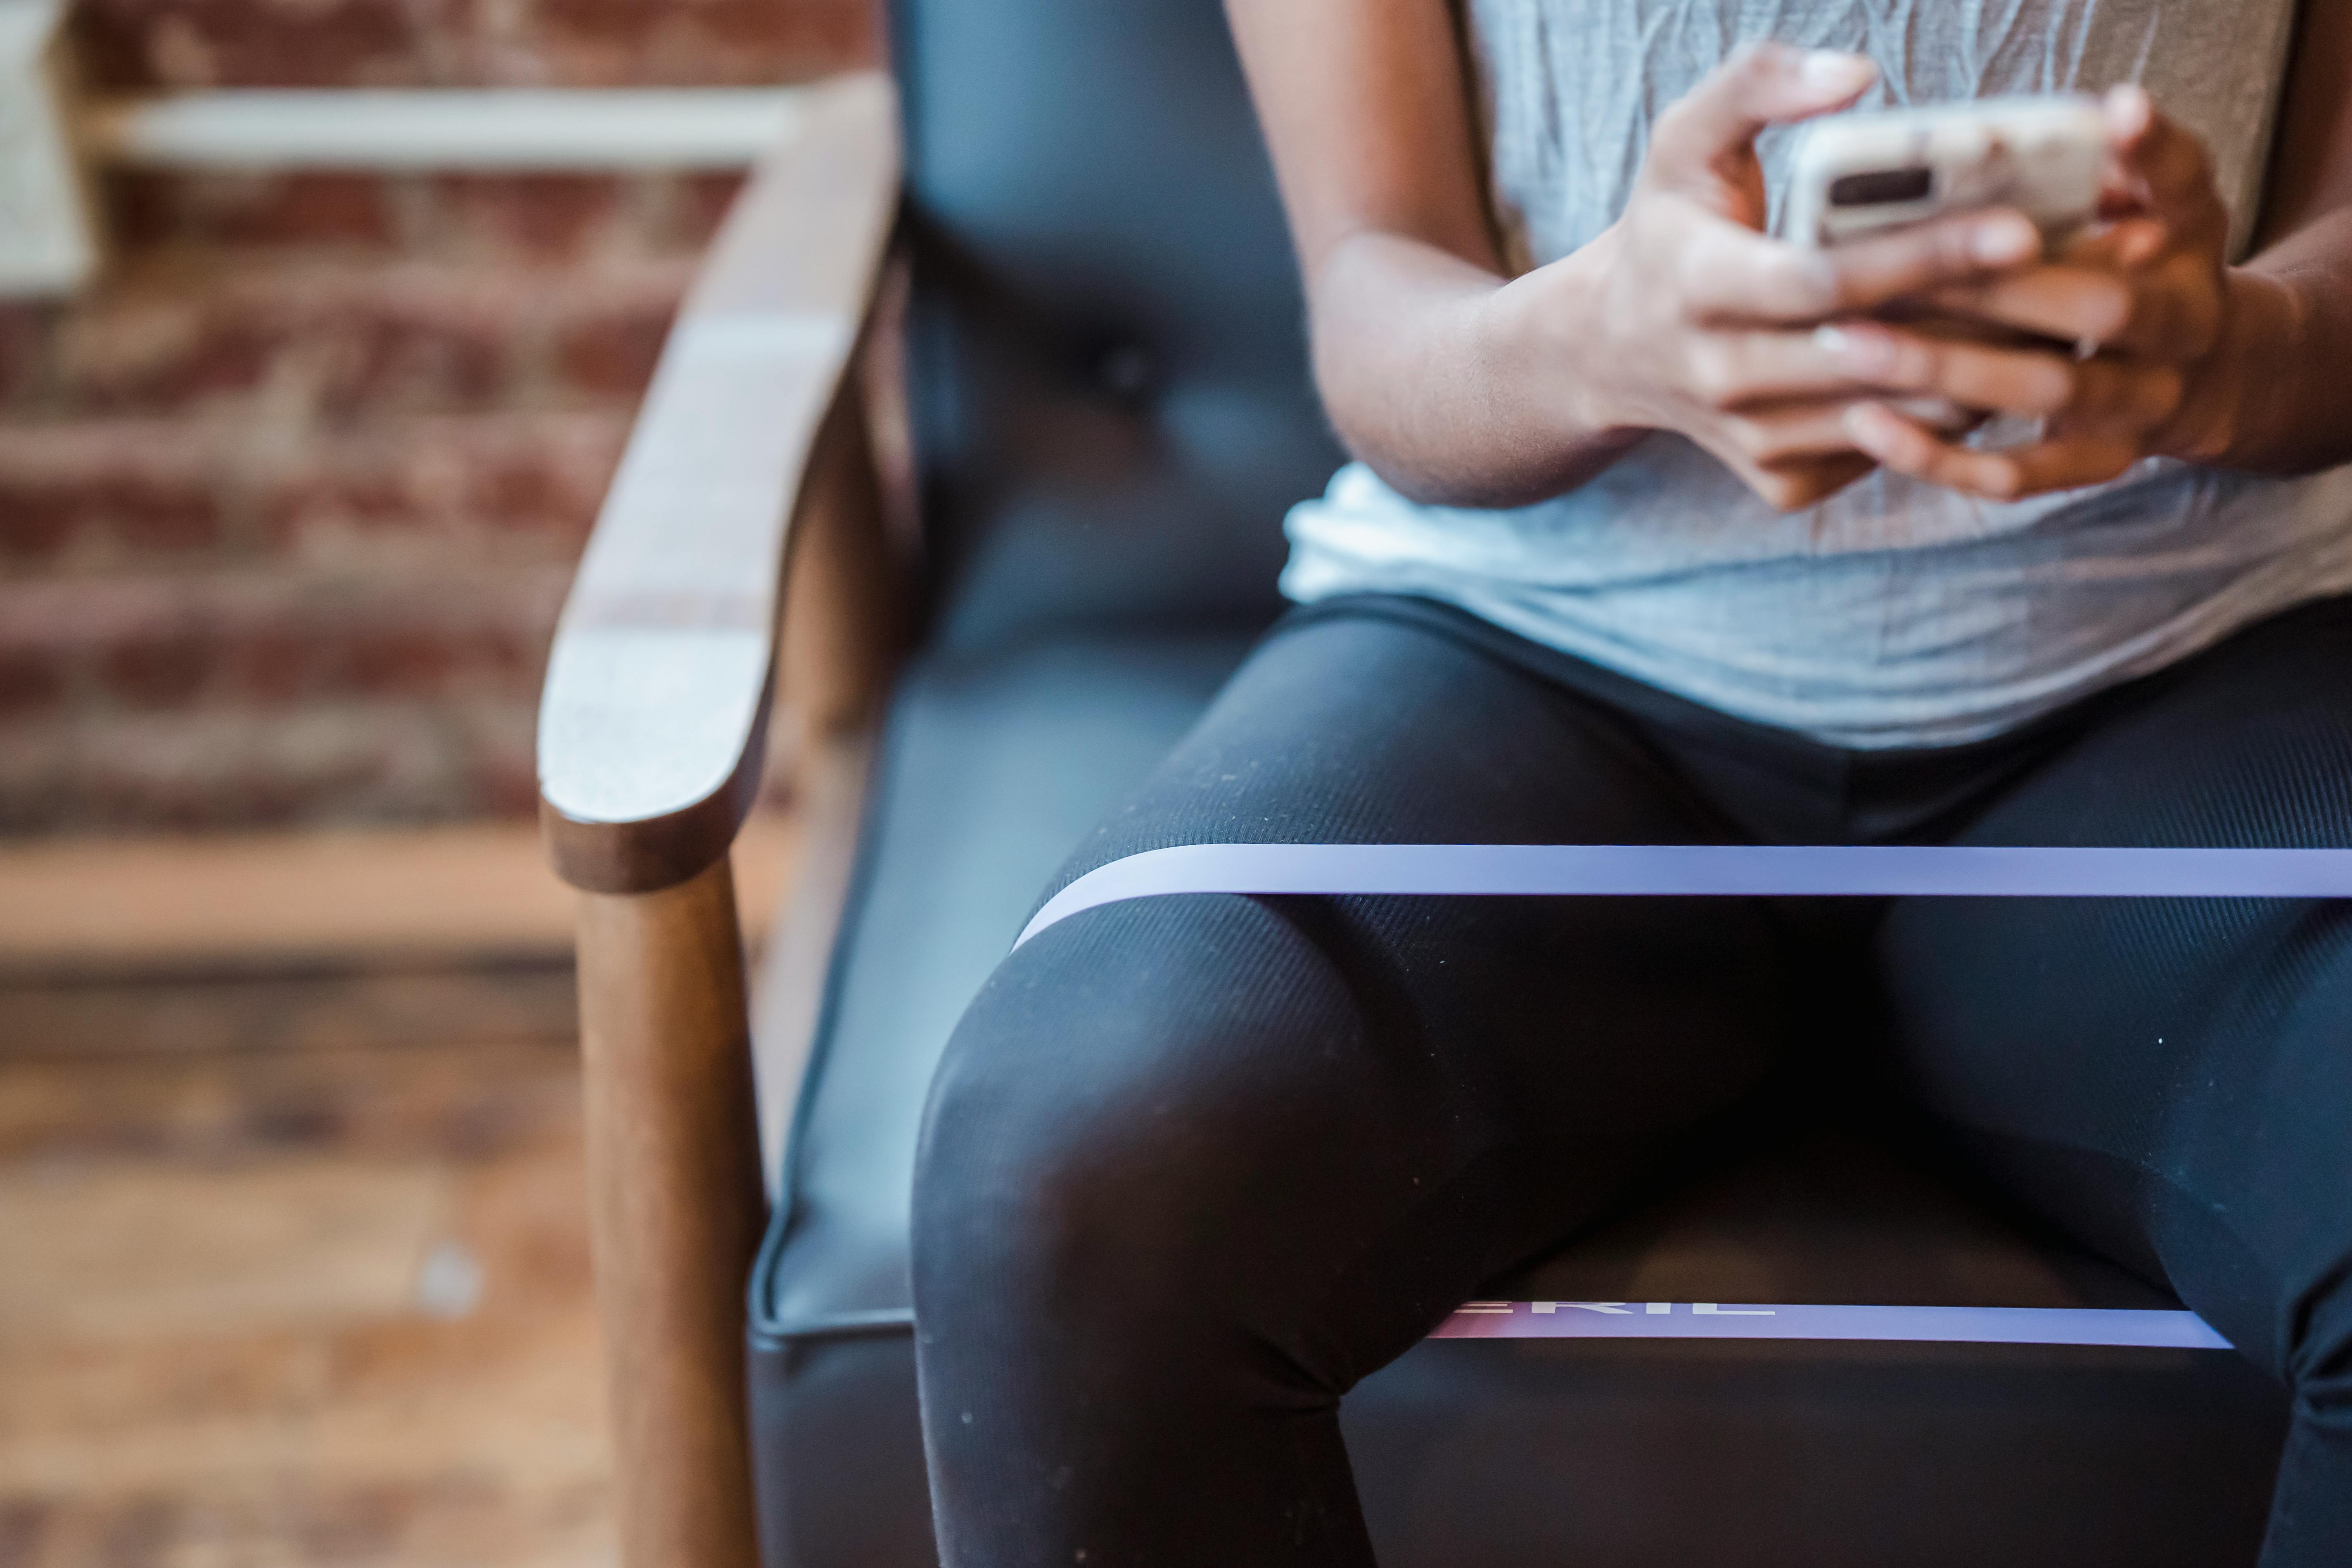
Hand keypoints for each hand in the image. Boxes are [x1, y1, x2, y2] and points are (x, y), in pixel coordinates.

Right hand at [1500, 42, 2045, 509]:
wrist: (1610, 350)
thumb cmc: (1670, 226)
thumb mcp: (1684, 139)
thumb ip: (1758, 82)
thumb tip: (1858, 74)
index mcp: (1698, 285)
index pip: (1823, 281)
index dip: (1923, 257)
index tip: (2020, 227)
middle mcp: (1719, 376)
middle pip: (1877, 354)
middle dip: (1994, 316)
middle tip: (2097, 276)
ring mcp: (1751, 440)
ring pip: (1899, 414)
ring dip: (1995, 368)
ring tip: (2080, 316)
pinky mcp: (1780, 482)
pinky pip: (1891, 452)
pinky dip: (1956, 413)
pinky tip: (2011, 364)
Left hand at [1826, 87, 2237, 498]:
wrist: (2201, 371)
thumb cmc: (2155, 258)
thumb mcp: (2167, 198)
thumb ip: (2139, 160)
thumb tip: (2115, 113)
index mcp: (2191, 252)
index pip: (2166, 201)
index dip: (2125, 178)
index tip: (2077, 146)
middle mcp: (2177, 338)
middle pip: (2096, 310)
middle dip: (1993, 290)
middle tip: (1888, 272)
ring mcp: (2136, 413)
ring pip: (2041, 394)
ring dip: (1942, 369)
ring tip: (1845, 344)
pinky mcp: (2091, 465)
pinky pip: (2013, 476)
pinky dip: (1939, 456)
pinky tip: (1865, 424)